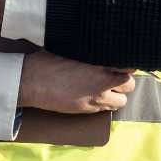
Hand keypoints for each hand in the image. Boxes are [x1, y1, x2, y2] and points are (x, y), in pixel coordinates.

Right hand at [19, 51, 137, 114]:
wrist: (31, 82)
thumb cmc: (47, 61)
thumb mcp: (72, 51)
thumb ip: (92, 53)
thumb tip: (103, 50)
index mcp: (99, 65)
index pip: (129, 67)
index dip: (128, 65)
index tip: (122, 63)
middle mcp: (102, 83)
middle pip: (129, 85)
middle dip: (124, 80)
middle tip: (114, 75)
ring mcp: (95, 99)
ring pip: (121, 101)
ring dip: (116, 94)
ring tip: (105, 88)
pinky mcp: (86, 110)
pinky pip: (105, 109)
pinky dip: (104, 103)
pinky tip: (93, 95)